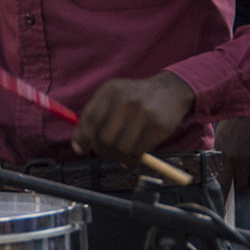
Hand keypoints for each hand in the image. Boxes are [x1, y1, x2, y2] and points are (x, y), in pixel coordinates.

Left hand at [73, 71, 194, 163]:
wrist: (170, 90)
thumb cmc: (135, 97)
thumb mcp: (113, 96)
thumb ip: (95, 116)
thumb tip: (78, 146)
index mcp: (111, 90)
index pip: (91, 118)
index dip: (82, 137)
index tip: (80, 149)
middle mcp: (126, 99)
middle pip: (104, 137)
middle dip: (102, 150)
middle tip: (105, 153)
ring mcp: (144, 112)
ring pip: (121, 148)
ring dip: (117, 157)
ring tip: (119, 155)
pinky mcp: (158, 126)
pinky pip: (138, 151)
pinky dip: (131, 160)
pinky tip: (131, 157)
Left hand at [214, 116, 249, 192]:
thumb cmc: (233, 121)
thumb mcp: (219, 137)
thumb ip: (217, 153)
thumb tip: (213, 167)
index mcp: (219, 153)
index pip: (216, 179)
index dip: (216, 194)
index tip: (217, 205)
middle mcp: (232, 159)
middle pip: (229, 185)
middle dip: (228, 191)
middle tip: (228, 195)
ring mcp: (246, 160)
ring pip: (243, 184)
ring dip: (241, 183)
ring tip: (239, 176)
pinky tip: (249, 174)